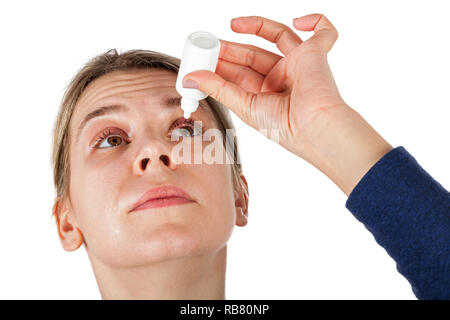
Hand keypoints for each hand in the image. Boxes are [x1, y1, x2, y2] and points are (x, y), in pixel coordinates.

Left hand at [182, 14, 344, 157]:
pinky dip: (316, 21)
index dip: (221, 64)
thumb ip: (218, 88)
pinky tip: (298, 20)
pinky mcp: (316, 54)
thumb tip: (190, 78)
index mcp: (265, 95)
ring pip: (277, 36)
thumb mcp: (244, 106)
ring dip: (255, 26)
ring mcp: (299, 64)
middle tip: (210, 44)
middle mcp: (281, 78)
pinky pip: (323, 32)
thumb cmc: (284, 127)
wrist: (313, 128)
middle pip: (253, 54)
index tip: (202, 59)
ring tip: (232, 25)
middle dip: (231, 48)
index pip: (239, 73)